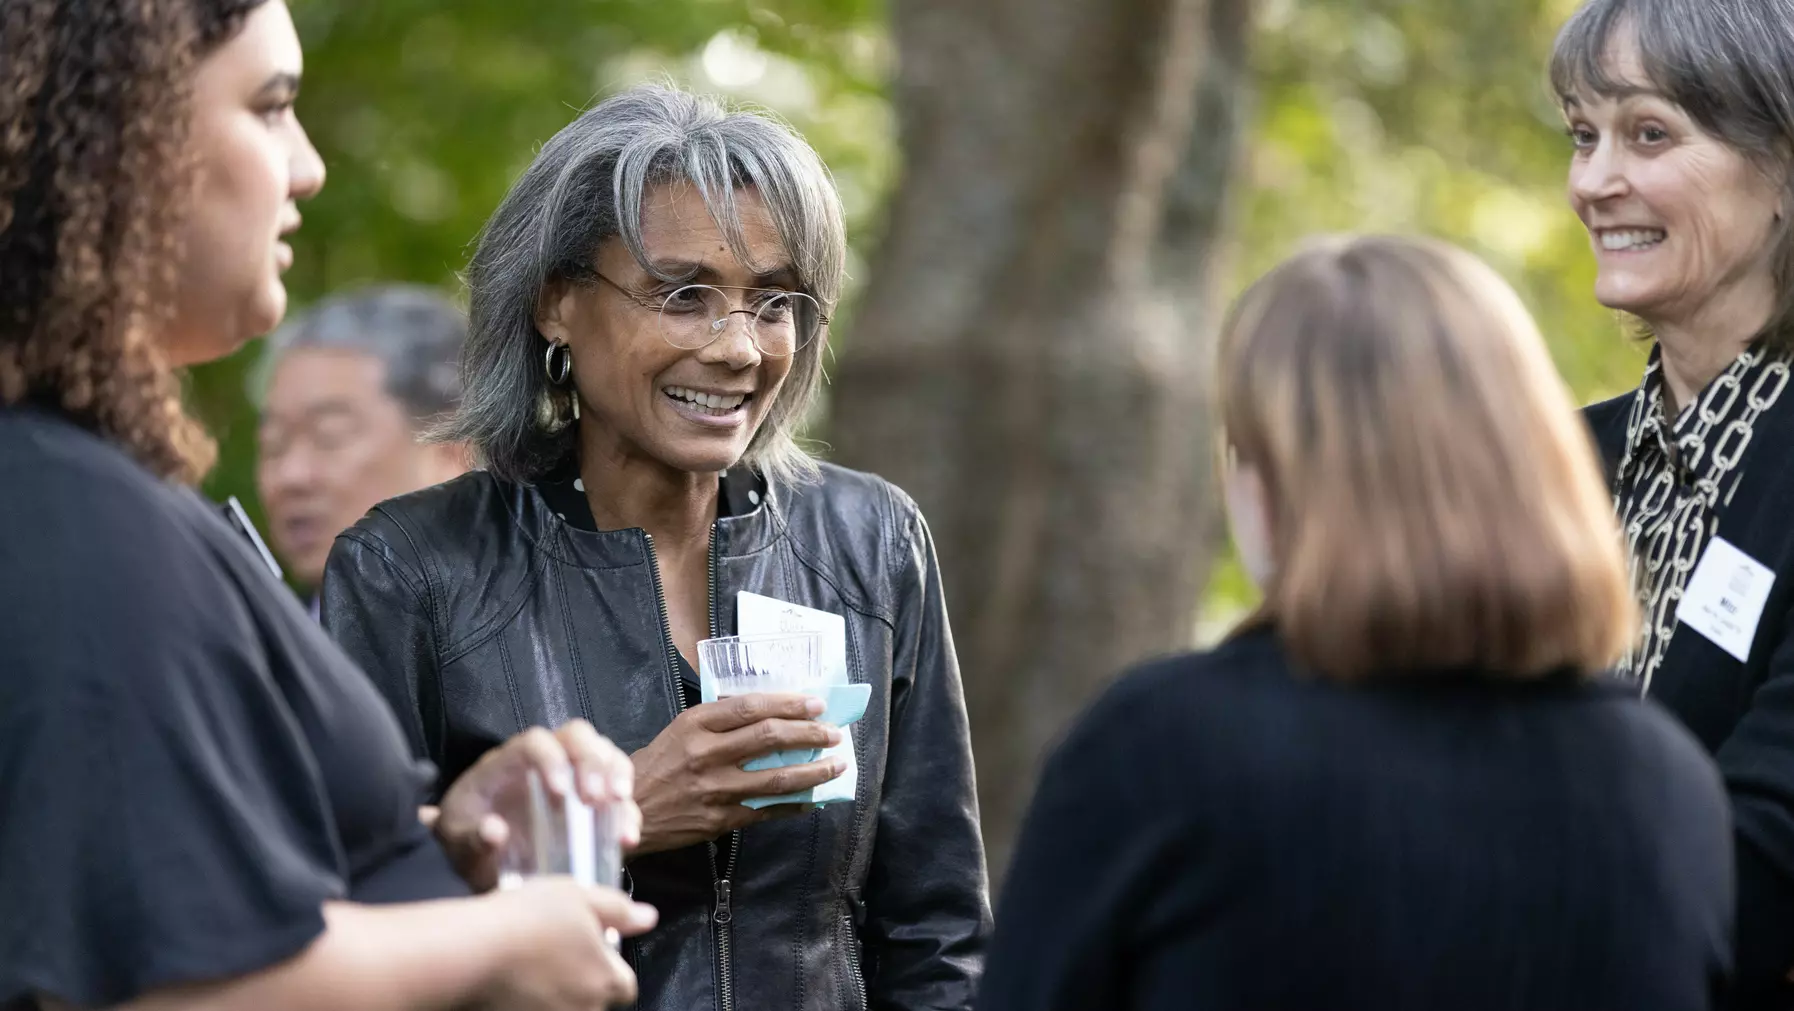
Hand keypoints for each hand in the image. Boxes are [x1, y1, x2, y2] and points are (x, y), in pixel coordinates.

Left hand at [438, 719, 643, 890]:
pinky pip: (619, 797)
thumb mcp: (457, 840)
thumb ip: (471, 838)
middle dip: (593, 763)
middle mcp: (547, 760)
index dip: (552, 760)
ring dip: (619, 777)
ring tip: (618, 808)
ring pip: (606, 755)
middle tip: (596, 799)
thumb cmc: (466, 837)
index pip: (536, 741)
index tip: (559, 795)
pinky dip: (627, 813)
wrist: (477, 857)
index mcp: (510, 761)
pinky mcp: (592, 804)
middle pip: (579, 737)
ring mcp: (574, 779)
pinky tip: (626, 838)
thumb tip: (495, 832)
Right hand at [477, 879, 656, 1010]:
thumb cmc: (530, 918)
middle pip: (594, 1000)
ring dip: (555, 992)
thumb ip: (619, 911)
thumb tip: (650, 918)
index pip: (625, 986)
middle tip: (554, 952)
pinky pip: (534, 1010)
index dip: (610, 966)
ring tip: (529, 965)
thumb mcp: (580, 897)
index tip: (588, 948)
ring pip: (564, 1006)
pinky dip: (528, 1001)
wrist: (469, 951)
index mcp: (607, 982)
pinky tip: (511, 982)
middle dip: (582, 980)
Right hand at [632, 693, 846, 854]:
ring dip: (812, 771)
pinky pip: (766, 810)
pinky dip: (794, 804)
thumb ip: (717, 717)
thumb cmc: (655, 766)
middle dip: (809, 733)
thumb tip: (763, 708)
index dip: (788, 704)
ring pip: (775, 777)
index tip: (816, 704)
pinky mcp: (719, 819)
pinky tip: (813, 799)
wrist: (627, 811)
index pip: (750, 707)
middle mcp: (705, 754)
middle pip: (768, 737)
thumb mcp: (679, 730)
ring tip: (837, 765)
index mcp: (695, 724)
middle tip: (834, 732)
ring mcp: (714, 789)